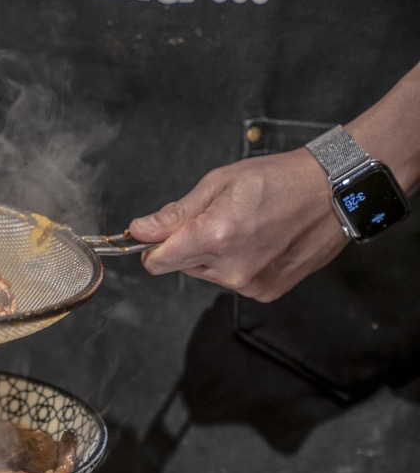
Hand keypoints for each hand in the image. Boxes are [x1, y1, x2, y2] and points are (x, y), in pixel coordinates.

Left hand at [128, 148, 350, 301]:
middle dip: (189, 245)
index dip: (152, 247)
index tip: (157, 234)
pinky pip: (232, 281)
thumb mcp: (219, 184)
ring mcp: (250, 284)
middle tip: (218, 217)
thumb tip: (139, 230)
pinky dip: (237, 264)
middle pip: (182, 266)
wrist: (333, 192)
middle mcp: (230, 269)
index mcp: (214, 237)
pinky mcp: (265, 292)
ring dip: (214, 255)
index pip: (158, 262)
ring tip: (244, 226)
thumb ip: (175, 214)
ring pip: (207, 274)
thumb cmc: (278, 180)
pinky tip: (259, 242)